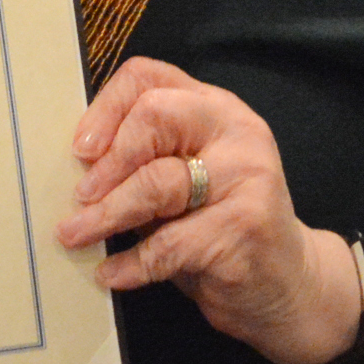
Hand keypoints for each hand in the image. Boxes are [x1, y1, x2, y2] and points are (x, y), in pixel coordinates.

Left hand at [57, 56, 357, 363]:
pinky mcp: (246, 227)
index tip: (80, 150)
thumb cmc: (219, 227)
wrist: (289, 286)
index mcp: (214, 109)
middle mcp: (236, 132)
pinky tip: (111, 273)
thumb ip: (144, 162)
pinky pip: (170, 243)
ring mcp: (247, 177)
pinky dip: (132, 262)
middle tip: (79, 196)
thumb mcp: (183, 182)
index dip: (105, 108)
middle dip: (108, 162)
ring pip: (157, 183)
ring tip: (75, 234)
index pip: (148, 77)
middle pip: (153, 117)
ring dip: (106, 214)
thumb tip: (76, 169)